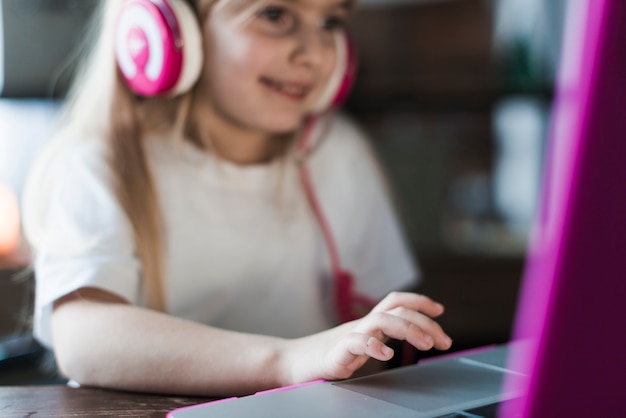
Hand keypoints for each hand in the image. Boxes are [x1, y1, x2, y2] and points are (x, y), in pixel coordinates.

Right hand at [286, 292, 451, 382]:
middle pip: (397, 309)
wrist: (291, 362)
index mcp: (368, 322)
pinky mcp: (336, 352)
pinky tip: (386, 355)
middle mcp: (361, 324)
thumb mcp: (360, 343)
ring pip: (382, 320)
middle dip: (425, 321)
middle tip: (443, 340)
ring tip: (425, 344)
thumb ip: (379, 337)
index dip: (419, 301)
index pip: (396, 301)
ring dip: (409, 329)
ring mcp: (348, 336)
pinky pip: (356, 343)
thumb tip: (406, 335)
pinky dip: (373, 347)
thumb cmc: (326, 355)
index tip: (440, 311)